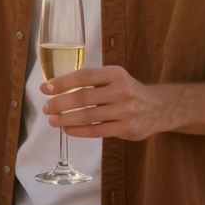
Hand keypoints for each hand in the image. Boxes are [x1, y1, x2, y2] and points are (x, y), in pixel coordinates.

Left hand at [41, 65, 168, 140]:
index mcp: (115, 74)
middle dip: (60, 103)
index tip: (46, 88)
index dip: (62, 82)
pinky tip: (67, 130)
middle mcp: (121, 90)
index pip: (84, 76)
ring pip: (88, 116)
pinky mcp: (126, 128)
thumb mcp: (114, 78)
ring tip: (52, 120)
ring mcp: (125, 111)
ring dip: (66, 119)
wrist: (159, 107)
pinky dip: (79, 131)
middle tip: (46, 107)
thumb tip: (54, 87)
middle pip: (83, 97)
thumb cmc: (128, 91)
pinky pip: (97, 131)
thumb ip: (91, 81)